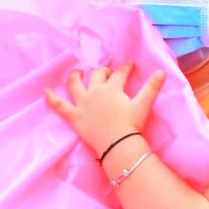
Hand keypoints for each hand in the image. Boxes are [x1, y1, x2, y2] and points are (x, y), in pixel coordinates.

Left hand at [45, 63, 164, 156]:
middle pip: (97, 75)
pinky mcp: (74, 116)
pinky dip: (51, 98)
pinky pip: (59, 105)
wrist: (117, 143)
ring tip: (77, 73)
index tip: (129, 65)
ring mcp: (82, 103)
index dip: (125, 68)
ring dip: (75, 77)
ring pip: (75, 85)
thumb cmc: (131, 124)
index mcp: (112, 88)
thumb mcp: (143, 105)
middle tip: (107, 72)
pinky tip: (45, 91)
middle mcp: (95, 92)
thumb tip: (162, 72)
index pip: (120, 74)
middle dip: (103, 71)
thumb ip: (152, 88)